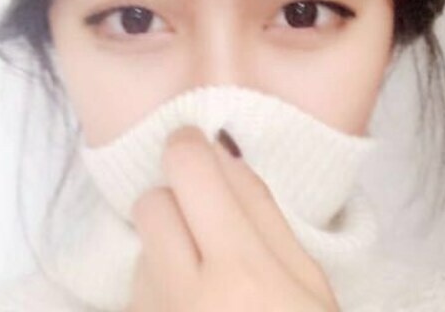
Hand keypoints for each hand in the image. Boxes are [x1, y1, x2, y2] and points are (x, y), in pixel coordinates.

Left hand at [128, 125, 339, 311]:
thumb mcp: (308, 285)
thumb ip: (264, 214)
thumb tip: (223, 155)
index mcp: (239, 273)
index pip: (188, 170)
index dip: (190, 148)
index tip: (198, 148)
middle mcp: (180, 296)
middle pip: (151, 203)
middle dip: (176, 199)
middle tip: (209, 221)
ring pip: (142, 247)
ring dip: (167, 247)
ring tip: (207, 284)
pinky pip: (137, 288)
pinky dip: (158, 286)